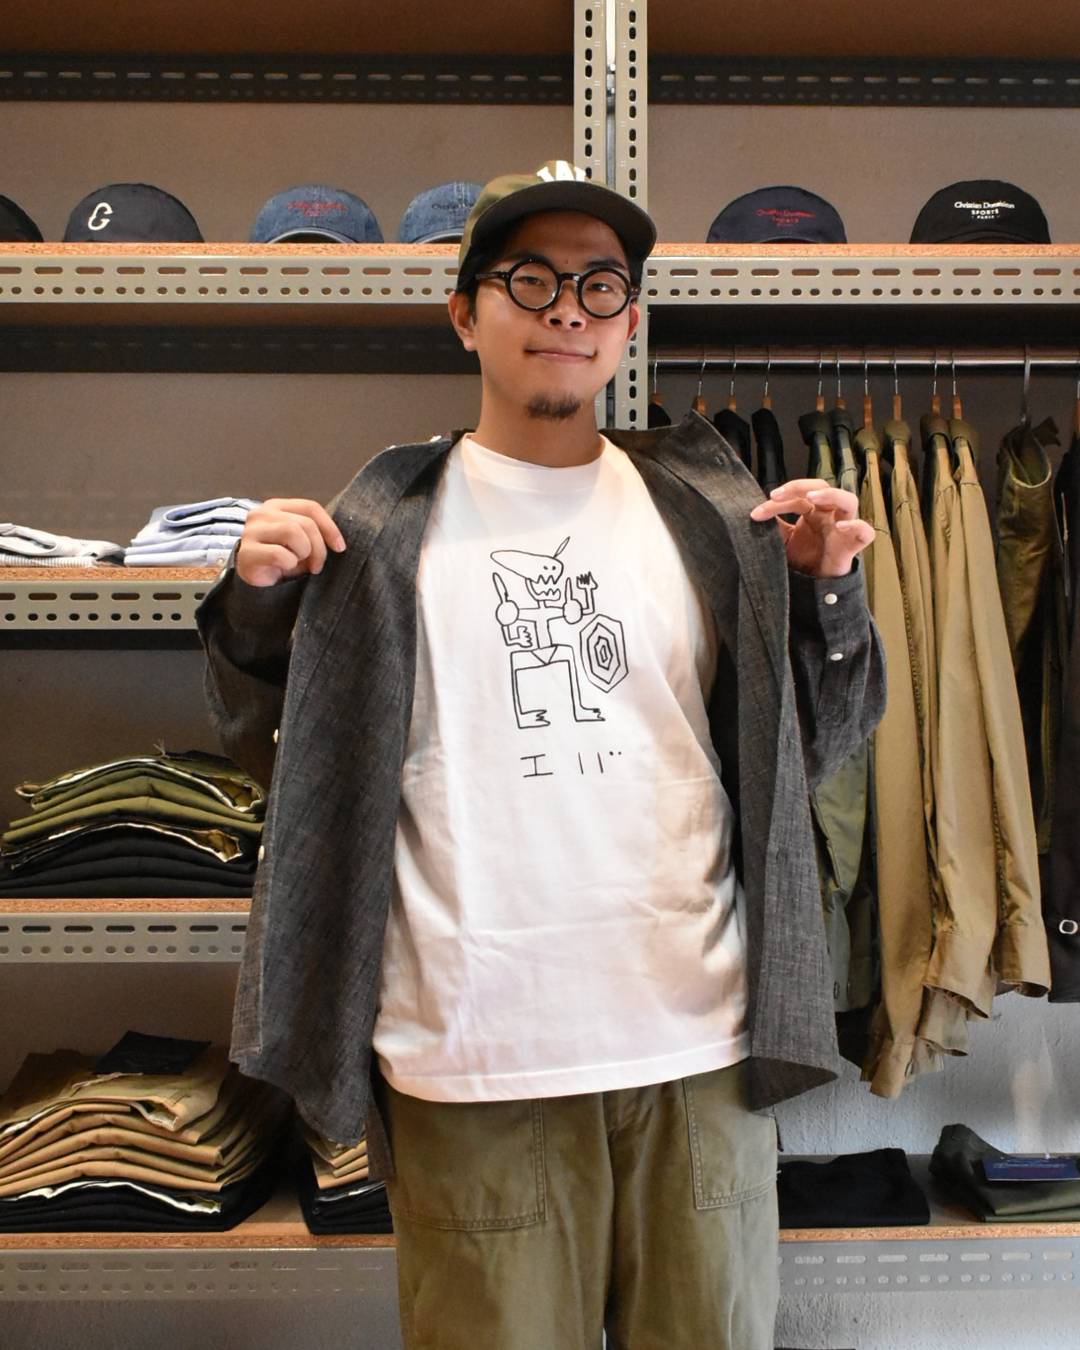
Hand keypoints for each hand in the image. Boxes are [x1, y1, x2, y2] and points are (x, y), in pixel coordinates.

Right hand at [236, 498, 345, 587]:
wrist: (256, 580)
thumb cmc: (281, 559)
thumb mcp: (301, 542)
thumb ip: (314, 533)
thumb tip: (338, 541)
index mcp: (277, 506)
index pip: (311, 507)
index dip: (330, 527)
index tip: (340, 547)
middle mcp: (262, 513)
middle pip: (305, 523)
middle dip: (318, 548)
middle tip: (317, 565)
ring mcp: (252, 531)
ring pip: (292, 532)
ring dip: (302, 553)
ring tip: (297, 563)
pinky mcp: (247, 552)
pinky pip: (280, 554)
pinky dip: (288, 564)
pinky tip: (283, 568)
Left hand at [749, 479, 873, 578]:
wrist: (814, 586)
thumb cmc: (803, 559)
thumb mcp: (783, 541)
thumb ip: (774, 527)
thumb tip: (755, 513)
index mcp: (812, 511)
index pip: (797, 497)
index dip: (777, 501)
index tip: (756, 512)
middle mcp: (829, 514)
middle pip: (822, 487)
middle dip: (799, 487)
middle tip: (776, 494)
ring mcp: (844, 526)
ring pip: (848, 500)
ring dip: (831, 494)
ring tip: (812, 498)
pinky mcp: (853, 544)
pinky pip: (865, 531)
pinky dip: (857, 526)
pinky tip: (840, 527)